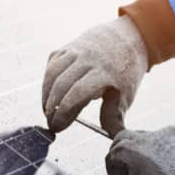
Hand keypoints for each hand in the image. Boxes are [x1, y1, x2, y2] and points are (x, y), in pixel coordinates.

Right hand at [43, 16, 147, 133]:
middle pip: (62, 85)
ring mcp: (76, 50)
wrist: (128, 38)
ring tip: (47, 112)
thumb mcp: (127, 94)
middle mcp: (89, 59)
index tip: (58, 127)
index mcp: (105, 73)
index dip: (64, 112)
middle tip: (51, 124)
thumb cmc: (126, 72)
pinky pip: (52, 63)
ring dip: (45, 95)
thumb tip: (111, 137)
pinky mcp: (68, 46)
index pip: (78, 94)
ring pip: (52, 73)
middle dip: (52, 108)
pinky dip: (47, 80)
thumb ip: (114, 116)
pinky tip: (49, 94)